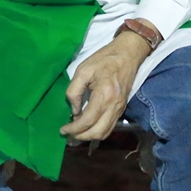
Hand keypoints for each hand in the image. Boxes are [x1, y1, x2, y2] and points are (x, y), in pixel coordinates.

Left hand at [59, 25, 153, 141]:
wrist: (128, 54)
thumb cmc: (104, 59)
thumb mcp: (83, 70)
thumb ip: (74, 92)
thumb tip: (74, 111)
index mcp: (104, 95)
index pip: (88, 120)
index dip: (74, 129)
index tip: (63, 130)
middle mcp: (114, 106)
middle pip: (97, 132)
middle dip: (81, 136)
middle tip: (69, 134)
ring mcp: (120, 108)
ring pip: (105, 132)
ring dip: (90, 136)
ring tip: (77, 133)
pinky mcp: (122, 108)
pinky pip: (110, 126)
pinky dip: (98, 131)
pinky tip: (89, 127)